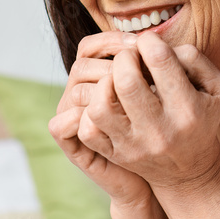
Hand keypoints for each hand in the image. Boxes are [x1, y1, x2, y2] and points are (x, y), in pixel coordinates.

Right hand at [48, 31, 153, 210]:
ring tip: (131, 98)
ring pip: (75, 92)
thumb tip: (153, 44)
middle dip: (114, 65)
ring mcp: (72, 117)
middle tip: (141, 72)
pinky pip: (61, 125)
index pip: (91, 46)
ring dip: (103, 92)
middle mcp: (80, 92)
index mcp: (98, 76)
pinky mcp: (70, 143)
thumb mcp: (158, 96)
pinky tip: (114, 121)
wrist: (152, 176)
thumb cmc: (158, 129)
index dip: (114, 42)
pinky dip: (82, 120)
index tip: (143, 45)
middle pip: (82, 65)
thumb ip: (151, 70)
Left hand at [78, 30, 219, 196]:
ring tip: (115, 80)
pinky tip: (105, 101)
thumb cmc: (201, 117)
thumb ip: (193, 58)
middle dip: (124, 57)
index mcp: (188, 109)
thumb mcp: (215, 87)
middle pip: (126, 81)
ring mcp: (134, 145)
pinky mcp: (116, 155)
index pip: (159, 60)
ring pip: (101, 106)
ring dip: (104, 83)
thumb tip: (158, 45)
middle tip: (129, 57)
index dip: (148, 41)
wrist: (190, 172)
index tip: (147, 43)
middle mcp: (160, 130)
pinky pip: (88, 130)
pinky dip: (88, 110)